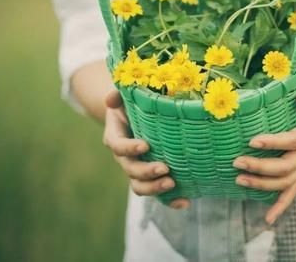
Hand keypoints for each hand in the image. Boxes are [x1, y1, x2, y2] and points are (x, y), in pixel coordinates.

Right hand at [103, 89, 189, 209]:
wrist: (136, 116)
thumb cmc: (132, 103)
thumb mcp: (124, 95)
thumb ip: (117, 94)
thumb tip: (110, 99)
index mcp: (116, 137)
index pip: (118, 146)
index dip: (129, 148)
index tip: (145, 145)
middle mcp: (125, 157)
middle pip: (131, 170)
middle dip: (147, 172)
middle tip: (164, 169)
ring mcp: (137, 169)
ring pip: (140, 186)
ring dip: (155, 188)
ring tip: (172, 184)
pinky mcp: (152, 177)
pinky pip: (158, 193)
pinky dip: (170, 200)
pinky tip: (184, 201)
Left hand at [233, 75, 295, 223]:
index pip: (295, 140)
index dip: (275, 143)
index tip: (253, 141)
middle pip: (288, 166)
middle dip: (261, 167)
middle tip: (237, 162)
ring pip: (287, 181)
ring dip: (263, 183)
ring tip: (239, 179)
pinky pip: (293, 189)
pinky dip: (281, 205)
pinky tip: (268, 218)